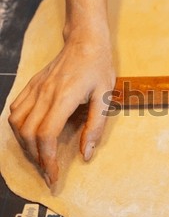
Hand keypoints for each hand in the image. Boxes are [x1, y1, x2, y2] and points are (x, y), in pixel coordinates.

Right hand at [8, 30, 114, 185]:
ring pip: (16, 123)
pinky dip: (18, 127)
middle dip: (36, 158)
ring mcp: (34, 88)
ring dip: (25, 144)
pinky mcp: (31, 85)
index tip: (53, 176)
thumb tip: (86, 154)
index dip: (47, 160)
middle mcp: (44, 94)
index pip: (46, 136)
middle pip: (27, 134)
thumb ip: (96, 126)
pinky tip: (29, 135)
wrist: (85, 40)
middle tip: (48, 172)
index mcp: (64, 98)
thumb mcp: (106, 97)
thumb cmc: (99, 67)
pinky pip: (15, 109)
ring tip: (39, 157)